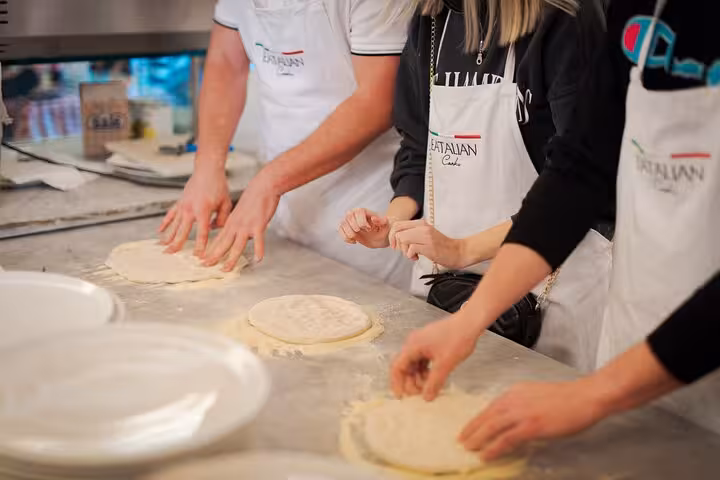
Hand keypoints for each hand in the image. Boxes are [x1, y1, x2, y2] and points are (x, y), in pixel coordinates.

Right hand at [159, 168, 231, 256]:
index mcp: (203, 211)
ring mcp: (183, 205)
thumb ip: (221, 219)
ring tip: (162, 247)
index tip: (198, 256)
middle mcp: (190, 209)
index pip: (202, 232)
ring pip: (174, 224)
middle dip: (177, 244)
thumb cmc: (219, 186)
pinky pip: (170, 214)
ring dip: (168, 236)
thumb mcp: (226, 203)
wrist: (207, 169)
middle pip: (182, 231)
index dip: (200, 245)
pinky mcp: (180, 202)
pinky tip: (160, 231)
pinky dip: (165, 223)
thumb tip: (214, 230)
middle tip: (171, 254)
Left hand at [203, 175, 279, 270]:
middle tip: (205, 266)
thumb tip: (237, 234)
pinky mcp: (259, 225)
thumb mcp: (240, 211)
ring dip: (231, 259)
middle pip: (223, 244)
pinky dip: (258, 250)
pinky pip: (259, 241)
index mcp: (231, 222)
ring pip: (237, 246)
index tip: (203, 258)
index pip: (218, 239)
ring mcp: (247, 226)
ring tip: (226, 269)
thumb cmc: (254, 197)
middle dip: (213, 256)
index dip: (210, 250)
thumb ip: (237, 223)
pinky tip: (258, 259)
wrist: (263, 186)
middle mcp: (236, 225)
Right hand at [338, 208, 391, 247]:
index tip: (368, 229)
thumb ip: (382, 221)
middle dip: (355, 227)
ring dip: (349, 233)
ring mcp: (349, 221)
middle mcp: (354, 214)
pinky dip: (345, 238)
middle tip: (363, 232)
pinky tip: (354, 242)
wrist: (379, 237)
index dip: (362, 221)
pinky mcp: (346, 228)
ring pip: (343, 224)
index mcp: (364, 211)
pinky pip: (340, 231)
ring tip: (357, 238)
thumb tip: (373, 218)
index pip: (358, 212)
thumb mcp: (386, 226)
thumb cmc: (383, 229)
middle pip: (349, 217)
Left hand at [389, 220, 464, 267]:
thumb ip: (413, 234)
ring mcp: (426, 236)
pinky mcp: (429, 246)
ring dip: (404, 250)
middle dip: (397, 244)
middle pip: (397, 232)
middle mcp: (423, 227)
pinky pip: (410, 249)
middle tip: (405, 251)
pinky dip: (410, 255)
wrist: (458, 251)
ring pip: (402, 239)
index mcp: (421, 223)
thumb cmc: (442, 246)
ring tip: (413, 255)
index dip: (393, 236)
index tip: (397, 245)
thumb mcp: (426, 235)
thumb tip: (396, 239)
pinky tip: (417, 257)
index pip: (398, 224)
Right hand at [391, 312, 484, 400]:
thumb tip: (426, 398)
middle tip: (421, 394)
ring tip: (430, 387)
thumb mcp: (445, 364)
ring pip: (414, 364)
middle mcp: (413, 343)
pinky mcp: (430, 343)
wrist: (470, 322)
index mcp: (412, 346)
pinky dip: (426, 371)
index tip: (403, 397)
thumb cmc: (457, 340)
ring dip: (419, 377)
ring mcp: (422, 342)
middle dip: (410, 382)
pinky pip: (423, 360)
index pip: (397, 367)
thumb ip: (434, 382)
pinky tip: (435, 378)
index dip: (397, 383)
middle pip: (405, 366)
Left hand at [459, 379, 608, 460]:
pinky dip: (494, 448)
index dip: (477, 420)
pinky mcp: (531, 426)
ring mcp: (522, 413)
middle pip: (486, 416)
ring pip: (492, 427)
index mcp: (515, 392)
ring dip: (478, 439)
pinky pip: (506, 439)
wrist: (585, 396)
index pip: (490, 407)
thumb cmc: (567, 398)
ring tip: (469, 449)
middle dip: (471, 430)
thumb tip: (512, 422)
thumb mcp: (537, 396)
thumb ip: (522, 406)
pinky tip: (486, 455)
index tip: (468, 429)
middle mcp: (514, 400)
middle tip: (461, 441)